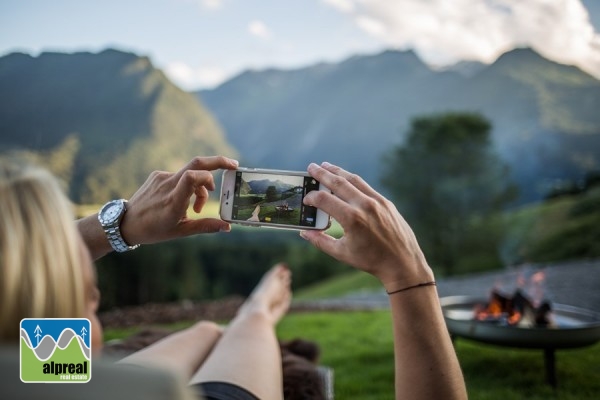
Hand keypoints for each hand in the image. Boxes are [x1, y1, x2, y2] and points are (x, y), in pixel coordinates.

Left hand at [120, 156, 237, 245]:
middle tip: (233, 165)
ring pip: (190, 174)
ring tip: (196, 207)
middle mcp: (167, 186)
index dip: (208, 178)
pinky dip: (186, 186)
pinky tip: (180, 200)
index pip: (191, 176)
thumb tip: (227, 227)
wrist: (126, 223)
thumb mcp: (181, 231)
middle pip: (196, 163)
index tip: (217, 189)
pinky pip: (179, 176)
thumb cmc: (154, 230)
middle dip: (218, 162)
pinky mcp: (157, 175)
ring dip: (199, 187)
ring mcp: (161, 178)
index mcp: (173, 201)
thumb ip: (206, 226)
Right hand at [300, 162, 433, 291]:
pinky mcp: (386, 202)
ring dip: (338, 171)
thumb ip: (320, 241)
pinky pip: (365, 186)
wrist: (402, 262)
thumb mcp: (342, 253)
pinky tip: (345, 179)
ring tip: (325, 166)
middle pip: (338, 183)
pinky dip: (353, 180)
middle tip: (311, 167)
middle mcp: (364, 205)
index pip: (324, 200)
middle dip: (322, 174)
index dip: (312, 198)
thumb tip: (305, 232)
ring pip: (353, 180)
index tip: (306, 199)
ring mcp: (377, 201)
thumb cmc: (370, 260)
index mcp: (351, 219)